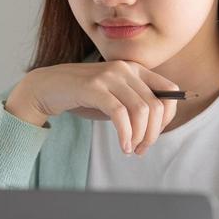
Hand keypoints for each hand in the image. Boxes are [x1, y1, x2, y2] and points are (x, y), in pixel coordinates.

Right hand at [5, 60, 180, 154]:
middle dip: (152, 133)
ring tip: (130, 149)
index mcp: (135, 69)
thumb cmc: (85, 96)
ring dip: (139, 136)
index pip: (170, 90)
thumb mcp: (116, 97)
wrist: (49, 87)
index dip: (168, 116)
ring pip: (140, 110)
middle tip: (141, 149)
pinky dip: (125, 134)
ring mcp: (109, 76)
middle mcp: (126, 69)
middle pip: (156, 105)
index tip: (155, 134)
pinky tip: (122, 146)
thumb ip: (136, 105)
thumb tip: (158, 127)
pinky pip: (120, 114)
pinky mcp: (94, 87)